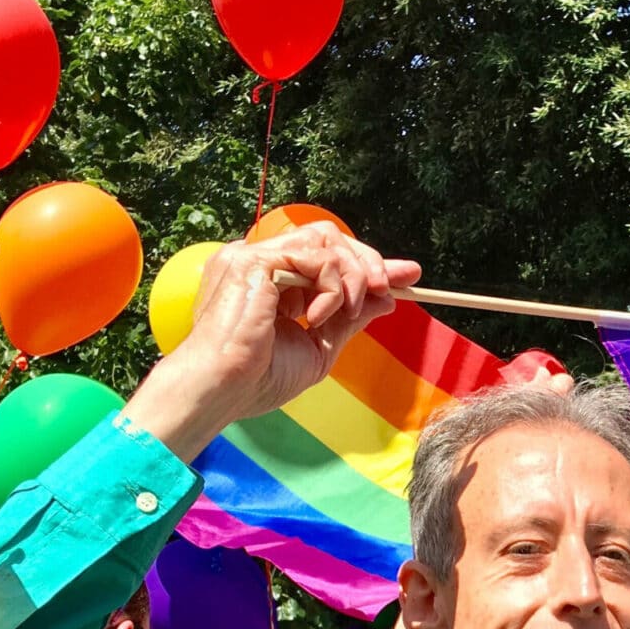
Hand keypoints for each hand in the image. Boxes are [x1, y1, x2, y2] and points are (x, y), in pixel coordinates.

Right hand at [130, 224, 421, 460]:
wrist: (223, 390)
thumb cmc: (258, 379)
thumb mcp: (319, 347)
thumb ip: (348, 319)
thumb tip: (386, 298)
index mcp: (272, 283)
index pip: (326, 259)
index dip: (367, 264)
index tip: (406, 277)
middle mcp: (262, 263)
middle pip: (330, 238)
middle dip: (369, 262)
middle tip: (388, 289)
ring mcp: (256, 257)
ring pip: (326, 240)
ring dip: (353, 275)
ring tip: (346, 312)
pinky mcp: (256, 260)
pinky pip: (316, 257)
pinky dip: (332, 286)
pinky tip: (319, 316)